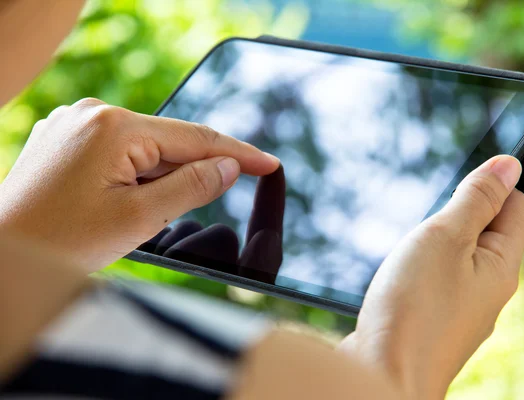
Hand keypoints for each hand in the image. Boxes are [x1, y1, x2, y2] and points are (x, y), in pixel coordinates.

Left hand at [0, 98, 279, 271]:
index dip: (238, 154)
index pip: (196, 138)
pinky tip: (125, 201)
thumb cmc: (62, 241)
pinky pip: (120, 151)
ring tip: (139, 215)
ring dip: (160, 179)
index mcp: (115, 127)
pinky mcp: (67, 138)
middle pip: (170, 143)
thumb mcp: (141, 218)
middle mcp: (94, 114)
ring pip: (144, 150)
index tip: (270, 164)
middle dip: (194, 172)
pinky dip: (137, 174)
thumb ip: (193, 186)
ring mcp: (76, 124)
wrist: (5, 252)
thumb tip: (228, 167)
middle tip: (212, 201)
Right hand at [339, 155, 523, 399]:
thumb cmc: (414, 305)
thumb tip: (511, 165)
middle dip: (456, 216)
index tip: (455, 184)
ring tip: (409, 253)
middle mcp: (489, 291)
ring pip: (457, 258)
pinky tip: (400, 278)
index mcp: (502, 266)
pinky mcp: (435, 323)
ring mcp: (462, 310)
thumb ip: (477, 199)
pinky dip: (421, 270)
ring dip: (434, 244)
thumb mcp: (445, 235)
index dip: (489, 185)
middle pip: (486, 232)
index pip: (516, 206)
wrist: (382, 374)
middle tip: (426, 222)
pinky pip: (437, 282)